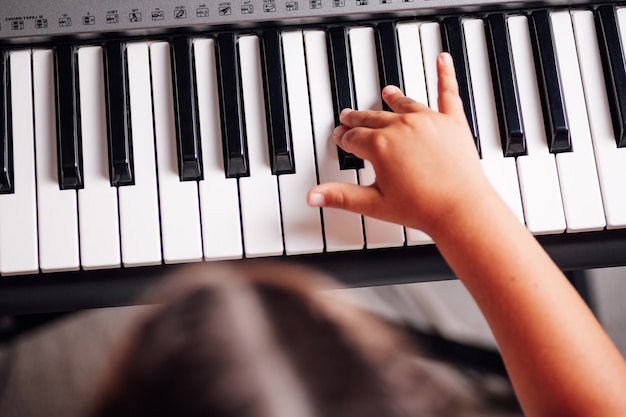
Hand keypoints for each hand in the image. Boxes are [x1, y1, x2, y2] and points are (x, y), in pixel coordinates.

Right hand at [307, 52, 491, 237]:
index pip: (353, 138)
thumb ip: (340, 196)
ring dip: (393, 98)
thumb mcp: (373, 203)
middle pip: (373, 118)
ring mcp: (428, 121)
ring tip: (387, 93)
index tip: (340, 137)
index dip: (344, 139)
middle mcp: (402, 127)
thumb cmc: (422, 208)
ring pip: (404, 104)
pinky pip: (448, 92)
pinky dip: (446, 74)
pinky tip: (443, 59)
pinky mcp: (452, 122)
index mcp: (380, 145)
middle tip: (350, 116)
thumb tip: (312, 197)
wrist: (461, 209)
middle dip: (359, 118)